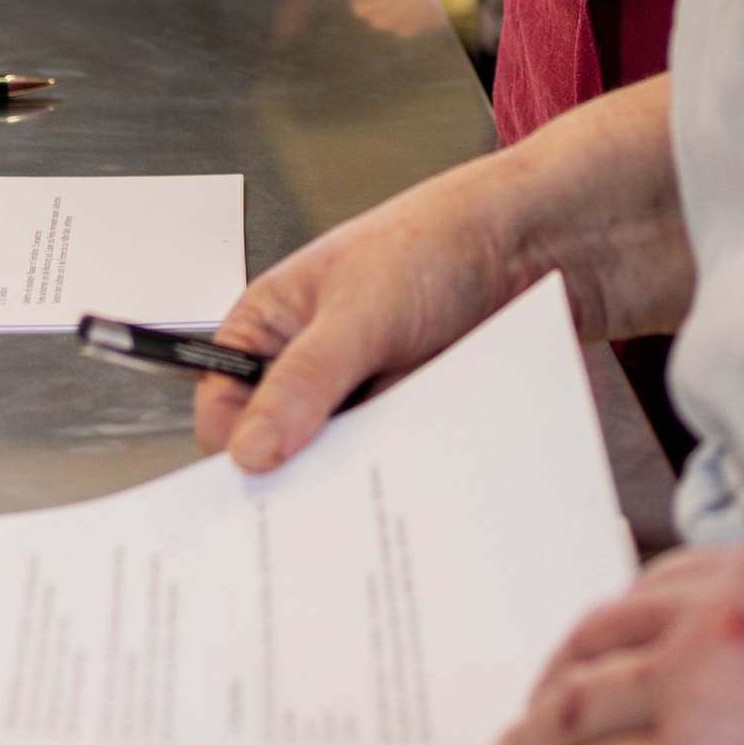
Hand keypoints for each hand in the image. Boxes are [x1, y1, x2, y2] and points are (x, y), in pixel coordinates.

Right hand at [195, 166, 515, 473]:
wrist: (521, 245)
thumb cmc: (430, 243)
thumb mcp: (359, 311)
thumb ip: (304, 377)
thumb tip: (250, 448)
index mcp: (266, 330)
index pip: (222, 410)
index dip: (236, 449)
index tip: (262, 485)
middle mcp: (301, 367)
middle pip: (274, 446)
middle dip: (296, 471)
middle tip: (319, 501)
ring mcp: (351, 396)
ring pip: (330, 462)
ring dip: (351, 474)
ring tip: (376, 475)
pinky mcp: (397, 416)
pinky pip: (381, 461)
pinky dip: (392, 469)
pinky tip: (411, 468)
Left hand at [495, 541, 743, 744]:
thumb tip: (708, 666)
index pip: (650, 589)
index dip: (607, 631)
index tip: (590, 657)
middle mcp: (717, 614)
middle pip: (598, 637)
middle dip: (555, 673)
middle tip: (534, 708)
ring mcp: (695, 691)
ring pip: (575, 707)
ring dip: (534, 735)